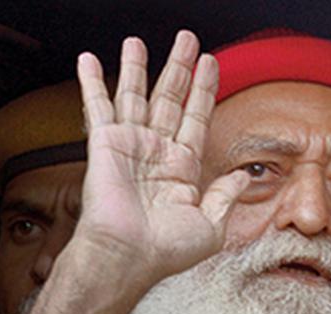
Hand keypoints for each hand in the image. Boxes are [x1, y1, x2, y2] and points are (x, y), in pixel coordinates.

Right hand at [75, 31, 247, 286]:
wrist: (129, 258)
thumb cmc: (166, 252)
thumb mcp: (211, 226)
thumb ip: (225, 196)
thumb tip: (242, 176)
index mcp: (181, 170)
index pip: (197, 119)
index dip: (205, 90)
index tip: (211, 63)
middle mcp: (155, 154)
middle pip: (170, 99)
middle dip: (178, 68)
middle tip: (187, 39)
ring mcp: (129, 147)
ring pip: (135, 96)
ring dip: (136, 67)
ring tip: (137, 41)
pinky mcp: (105, 146)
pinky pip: (99, 107)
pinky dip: (92, 83)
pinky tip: (88, 60)